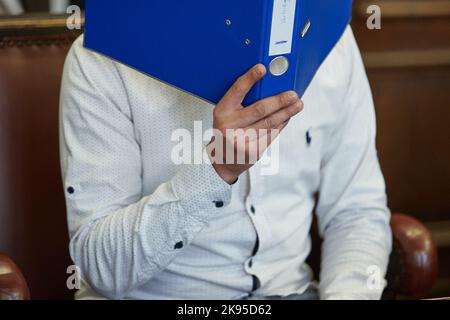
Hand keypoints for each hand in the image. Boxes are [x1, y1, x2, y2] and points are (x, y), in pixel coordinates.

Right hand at [208, 64, 303, 183]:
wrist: (223, 160)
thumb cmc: (228, 131)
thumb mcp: (228, 115)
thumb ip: (243, 103)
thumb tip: (270, 88)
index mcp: (222, 111)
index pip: (237, 91)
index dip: (250, 79)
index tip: (262, 68)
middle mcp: (229, 125)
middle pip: (259, 109)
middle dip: (279, 100)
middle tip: (293, 94)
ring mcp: (240, 140)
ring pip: (269, 123)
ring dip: (286, 112)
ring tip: (297, 104)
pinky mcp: (252, 151)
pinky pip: (271, 135)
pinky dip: (281, 125)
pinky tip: (287, 118)